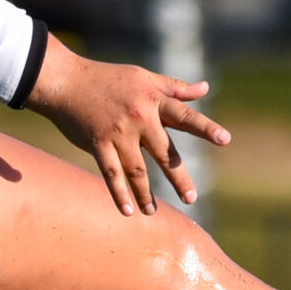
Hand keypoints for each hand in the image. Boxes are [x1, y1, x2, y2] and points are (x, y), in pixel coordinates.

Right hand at [27, 37, 231, 216]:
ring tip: (152, 212)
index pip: (185, 116)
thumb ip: (175, 88)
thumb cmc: (107, 78)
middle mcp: (139, 117)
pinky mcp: (97, 144)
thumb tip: (205, 90)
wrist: (65, 80)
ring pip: (138, 170)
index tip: (225, 139)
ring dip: (146, 194)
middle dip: (179, 177)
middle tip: (192, 198)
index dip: (205, 128)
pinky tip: (128, 211)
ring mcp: (118, 132)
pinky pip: (111, 174)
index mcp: (153, 100)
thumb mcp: (143, 77)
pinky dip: (120, 194)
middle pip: (165, 153)